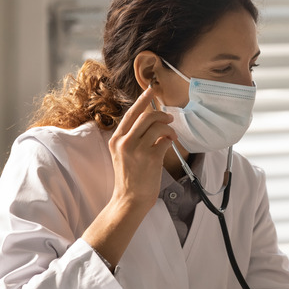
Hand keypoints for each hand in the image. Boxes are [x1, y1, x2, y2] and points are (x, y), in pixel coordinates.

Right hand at [108, 86, 175, 208]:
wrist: (129, 199)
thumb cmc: (130, 177)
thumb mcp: (123, 154)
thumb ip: (132, 138)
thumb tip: (152, 122)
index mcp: (116, 139)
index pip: (130, 114)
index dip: (142, 100)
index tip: (150, 90)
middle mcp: (124, 142)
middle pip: (146, 116)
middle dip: (161, 114)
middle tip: (169, 118)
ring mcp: (136, 149)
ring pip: (157, 126)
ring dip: (169, 128)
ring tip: (172, 135)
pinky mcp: (150, 158)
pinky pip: (165, 141)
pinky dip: (171, 140)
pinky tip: (170, 145)